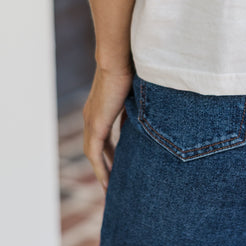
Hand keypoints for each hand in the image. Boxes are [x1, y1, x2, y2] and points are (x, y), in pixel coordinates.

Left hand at [83, 65, 133, 190]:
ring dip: (102, 171)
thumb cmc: (131, 65)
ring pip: (94, 154)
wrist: (119, 56)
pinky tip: (108, 183)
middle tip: (115, 183)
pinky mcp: (96, 125)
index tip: (120, 163)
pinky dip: (101, 169)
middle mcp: (92, 116)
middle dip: (106, 165)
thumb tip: (153, 119)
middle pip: (97, 148)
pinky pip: (96, 155)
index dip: (112, 151)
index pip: (104, 136)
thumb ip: (139, 106)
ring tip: (111, 189)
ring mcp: (92, 121)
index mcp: (100, 108)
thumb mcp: (137, 91)